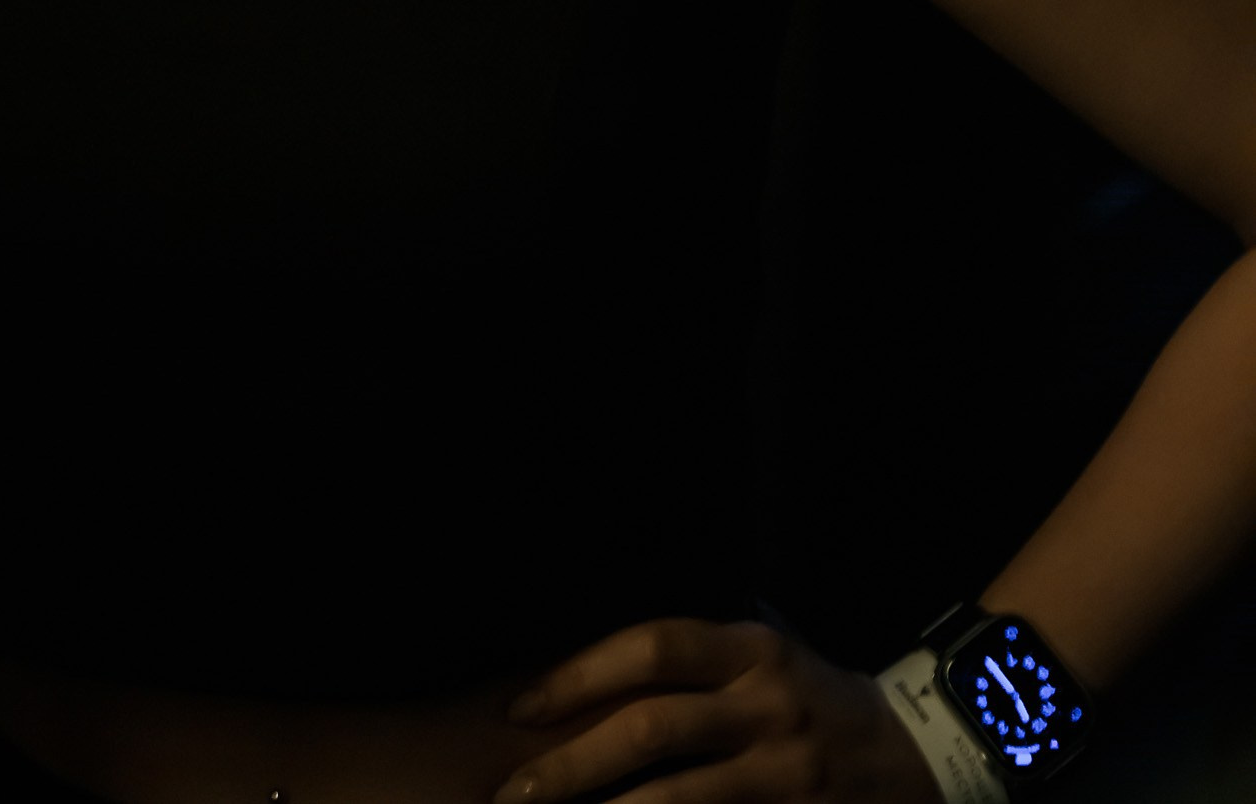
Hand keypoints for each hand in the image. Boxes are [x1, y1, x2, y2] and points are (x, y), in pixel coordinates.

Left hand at [491, 617, 942, 803]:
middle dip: (571, 765)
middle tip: (511, 793)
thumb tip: (585, 684)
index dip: (580, 675)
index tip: (520, 709)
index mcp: (752, 649)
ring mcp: (786, 772)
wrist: (922, 756)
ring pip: (678, 799)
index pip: (652, 646)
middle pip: (652, 726)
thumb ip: (694, 664)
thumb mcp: (765, 659)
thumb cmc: (816, 702)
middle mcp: (768, 704)